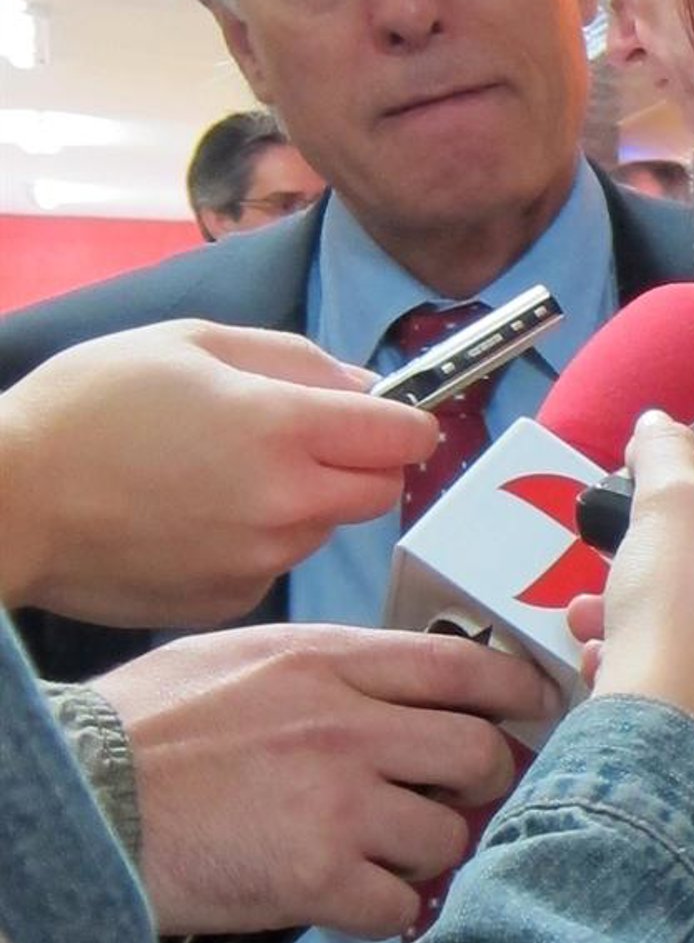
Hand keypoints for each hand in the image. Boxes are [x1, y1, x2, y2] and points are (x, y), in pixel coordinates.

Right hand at [0, 323, 437, 623]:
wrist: (8, 501)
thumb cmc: (87, 408)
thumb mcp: (192, 342)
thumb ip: (296, 360)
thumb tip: (366, 385)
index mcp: (283, 428)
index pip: (404, 436)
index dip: (405, 421)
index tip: (391, 416)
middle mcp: (285, 503)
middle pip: (382, 490)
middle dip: (363, 462)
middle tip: (303, 440)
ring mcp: (259, 561)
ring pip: (326, 527)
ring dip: (304, 502)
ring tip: (223, 477)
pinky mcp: (230, 601)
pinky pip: (274, 564)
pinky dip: (255, 542)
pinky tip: (194, 519)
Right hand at [93, 624, 559, 937]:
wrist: (80, 794)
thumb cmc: (144, 728)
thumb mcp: (240, 657)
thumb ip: (326, 667)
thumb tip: (392, 683)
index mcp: (331, 662)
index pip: (467, 668)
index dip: (516, 694)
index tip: (529, 713)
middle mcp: (350, 725)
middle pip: (480, 755)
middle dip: (478, 784)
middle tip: (449, 800)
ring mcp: (339, 802)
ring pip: (446, 837)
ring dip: (422, 854)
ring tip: (373, 854)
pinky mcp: (316, 877)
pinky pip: (398, 905)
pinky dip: (380, 912)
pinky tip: (342, 899)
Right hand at [569, 411, 693, 767]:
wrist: (650, 743)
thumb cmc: (683, 624)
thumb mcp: (674, 516)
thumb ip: (671, 461)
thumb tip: (661, 426)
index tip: (667, 541)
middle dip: (663, 588)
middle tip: (618, 581)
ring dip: (646, 629)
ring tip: (593, 621)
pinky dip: (652, 678)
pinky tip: (606, 669)